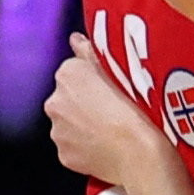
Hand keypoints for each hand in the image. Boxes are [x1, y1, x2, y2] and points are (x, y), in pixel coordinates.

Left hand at [41, 42, 172, 194]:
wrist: (138, 152)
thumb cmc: (136, 109)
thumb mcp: (120, 70)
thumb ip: (90, 52)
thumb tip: (75, 39)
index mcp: (68, 74)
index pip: (74, 70)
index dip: (93, 79)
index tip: (109, 87)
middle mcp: (55, 101)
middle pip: (68, 97)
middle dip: (85, 101)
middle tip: (112, 108)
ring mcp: (57, 130)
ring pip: (69, 122)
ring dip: (84, 123)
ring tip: (111, 128)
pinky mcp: (64, 154)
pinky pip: (73, 146)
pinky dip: (85, 146)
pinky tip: (106, 145)